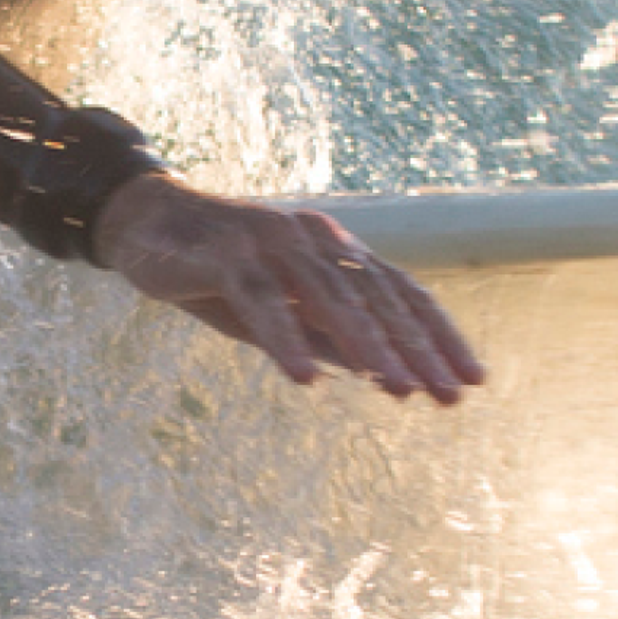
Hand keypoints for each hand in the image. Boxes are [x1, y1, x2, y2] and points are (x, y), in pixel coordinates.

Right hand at [89, 175, 486, 405]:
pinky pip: (260, 300)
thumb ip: (326, 335)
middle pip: (376, 296)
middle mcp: (312, 238)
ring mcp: (270, 241)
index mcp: (334, 249)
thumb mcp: (283, 312)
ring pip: (328, 297)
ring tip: (396, 389)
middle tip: (447, 395)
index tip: (472, 381)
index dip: (439, 335)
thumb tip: (380, 372)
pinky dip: (285, 338)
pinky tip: (306, 379)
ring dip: (365, 346)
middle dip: (416, 349)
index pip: (401, 292)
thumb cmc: (221, 272)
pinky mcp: (225, 254)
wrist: (144, 223)